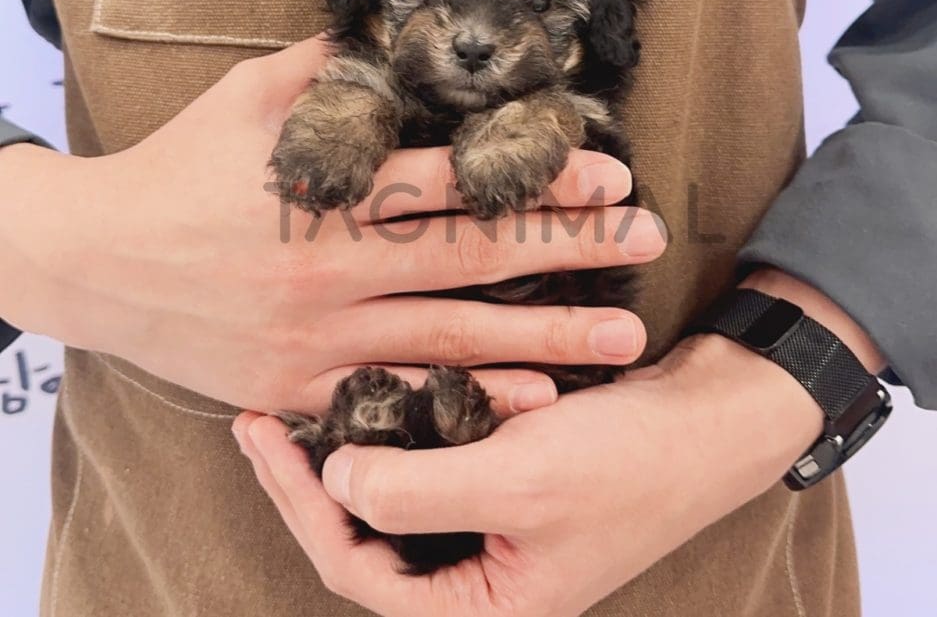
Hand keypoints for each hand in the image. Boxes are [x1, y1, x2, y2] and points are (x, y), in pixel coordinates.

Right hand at [0, 36, 663, 412]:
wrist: (94, 259)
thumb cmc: (176, 168)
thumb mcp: (246, 97)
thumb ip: (325, 66)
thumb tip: (387, 24)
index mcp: (327, 186)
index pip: (456, 179)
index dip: (536, 176)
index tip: (608, 173)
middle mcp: (332, 264)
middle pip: (474, 256)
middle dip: (569, 247)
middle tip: (647, 238)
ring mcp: (318, 334)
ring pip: (452, 336)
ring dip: (545, 334)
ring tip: (622, 336)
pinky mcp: (298, 386)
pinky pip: (394, 397)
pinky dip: (464, 401)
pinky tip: (527, 401)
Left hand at [233, 327, 825, 616]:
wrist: (711, 417)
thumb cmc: (628, 460)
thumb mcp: (519, 480)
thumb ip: (417, 491)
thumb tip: (332, 479)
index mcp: (484, 606)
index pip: (360, 566)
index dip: (303, 505)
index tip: (265, 437)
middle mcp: (481, 572)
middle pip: (368, 533)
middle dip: (312, 477)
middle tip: (259, 419)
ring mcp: (493, 522)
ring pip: (396, 492)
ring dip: (355, 446)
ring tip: (299, 403)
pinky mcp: (506, 475)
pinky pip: (436, 457)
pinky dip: (407, 424)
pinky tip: (379, 385)